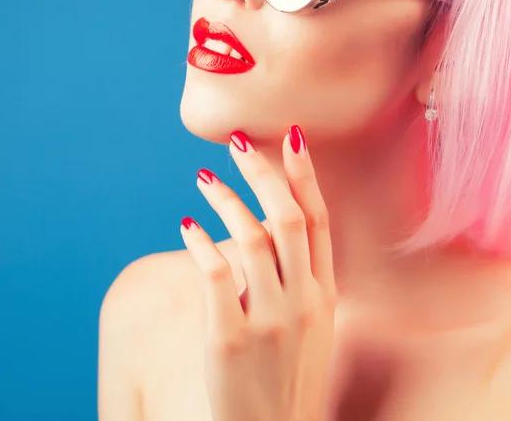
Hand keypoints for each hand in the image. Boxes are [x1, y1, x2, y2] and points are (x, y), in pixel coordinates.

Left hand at [180, 125, 336, 420]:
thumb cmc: (286, 373)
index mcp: (325, 293)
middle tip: (237, 142)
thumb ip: (297, 276)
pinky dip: (200, 242)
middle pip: (288, 218)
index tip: (290, 137)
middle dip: (264, 173)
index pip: (319, 220)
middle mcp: (305, 301)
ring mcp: (271, 321)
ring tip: (204, 177)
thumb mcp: (309, 323)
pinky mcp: (232, 339)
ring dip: (226, 200)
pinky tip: (186, 223)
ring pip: (252, 238)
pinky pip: (215, 275)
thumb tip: (265, 226)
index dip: (305, 176)